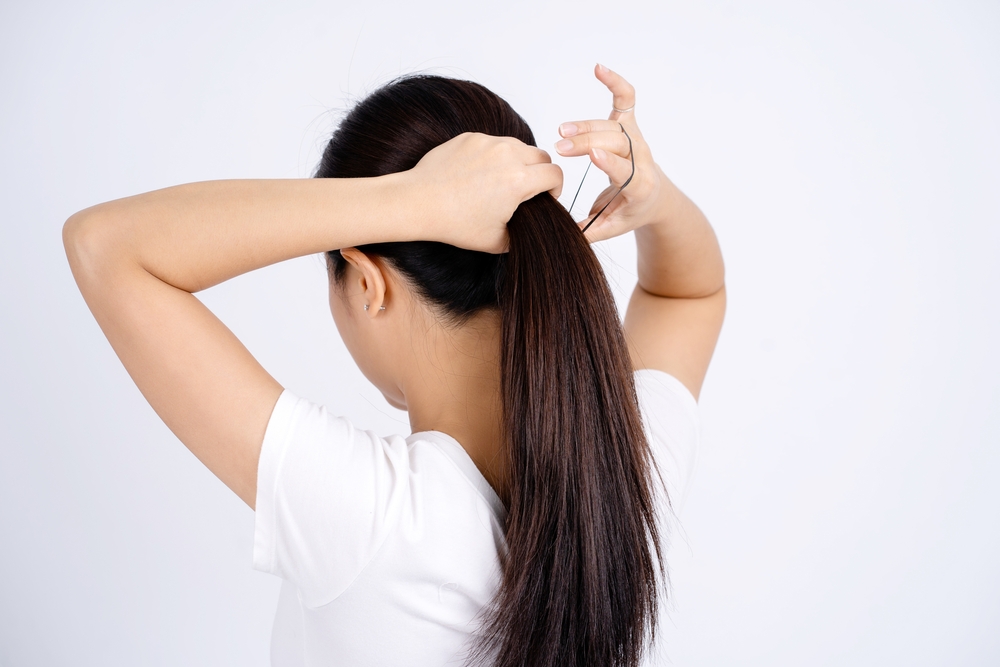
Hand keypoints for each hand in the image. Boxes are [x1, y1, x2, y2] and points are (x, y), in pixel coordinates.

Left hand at [408, 132, 562, 252]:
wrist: (419, 203)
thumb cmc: (454, 222)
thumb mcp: (496, 241)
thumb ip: (522, 232)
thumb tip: (531, 226)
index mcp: (519, 181)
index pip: (555, 174)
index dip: (556, 188)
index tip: (548, 196)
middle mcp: (507, 155)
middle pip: (541, 155)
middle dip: (541, 172)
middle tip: (529, 188)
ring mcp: (488, 142)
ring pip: (518, 145)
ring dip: (519, 161)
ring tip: (503, 181)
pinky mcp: (471, 137)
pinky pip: (493, 142)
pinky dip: (494, 155)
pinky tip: (480, 174)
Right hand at [555, 65, 665, 242]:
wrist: (656, 198)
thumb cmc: (632, 212)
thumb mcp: (613, 227)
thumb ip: (592, 231)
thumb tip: (568, 234)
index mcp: (640, 186)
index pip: (626, 170)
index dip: (610, 161)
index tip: (593, 154)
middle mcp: (642, 158)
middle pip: (615, 143)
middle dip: (587, 143)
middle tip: (560, 147)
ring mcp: (636, 139)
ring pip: (612, 125)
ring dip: (586, 125)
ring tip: (563, 130)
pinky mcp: (630, 125)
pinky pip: (625, 99)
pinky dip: (614, 82)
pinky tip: (599, 68)